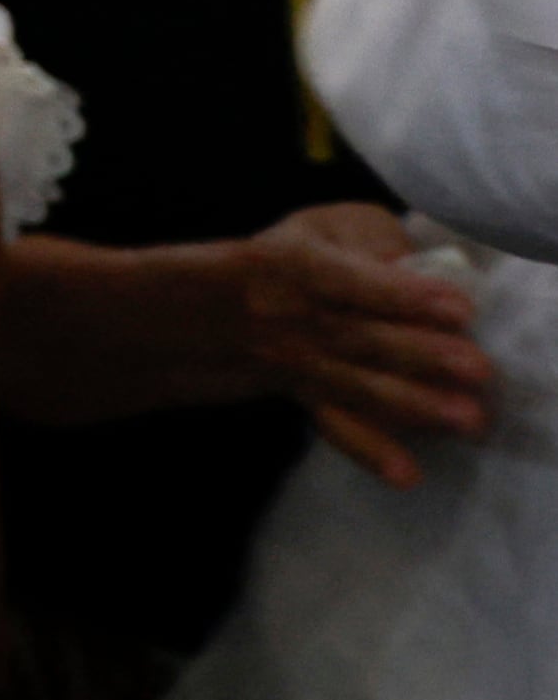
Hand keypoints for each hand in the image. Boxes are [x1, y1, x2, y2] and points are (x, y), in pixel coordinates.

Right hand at [236, 201, 493, 483]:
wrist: (225, 302)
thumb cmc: (296, 254)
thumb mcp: (323, 226)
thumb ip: (367, 240)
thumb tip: (411, 268)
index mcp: (296, 263)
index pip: (350, 279)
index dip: (402, 294)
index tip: (458, 308)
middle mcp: (292, 317)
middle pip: (360, 337)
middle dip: (420, 355)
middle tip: (476, 368)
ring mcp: (297, 363)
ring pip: (357, 385)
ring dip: (412, 404)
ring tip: (463, 418)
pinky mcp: (306, 397)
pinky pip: (338, 426)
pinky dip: (372, 451)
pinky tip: (406, 473)